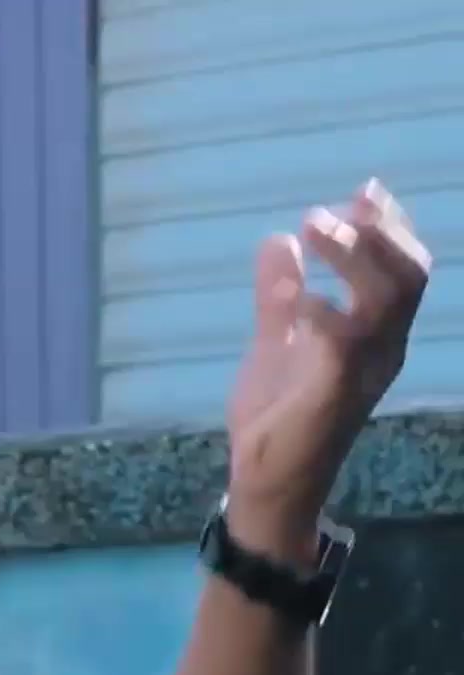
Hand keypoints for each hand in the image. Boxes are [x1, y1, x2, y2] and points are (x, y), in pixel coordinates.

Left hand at [225, 179, 433, 558]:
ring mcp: (363, 371)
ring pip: (387, 301)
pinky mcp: (333, 394)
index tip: (364, 190)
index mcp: (375, 333)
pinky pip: (344, 346)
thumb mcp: (276, 341)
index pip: (402, 269)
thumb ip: (279, 294)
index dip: (390, 226)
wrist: (268, 481)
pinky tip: (301, 298)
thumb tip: (278, 239)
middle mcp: (382, 348)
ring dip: (354, 258)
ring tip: (316, 227)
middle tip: (334, 207)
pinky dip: (325, 313)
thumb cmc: (279, 415)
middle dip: (380, 232)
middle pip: (409, 276)